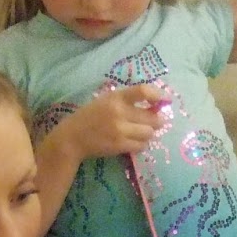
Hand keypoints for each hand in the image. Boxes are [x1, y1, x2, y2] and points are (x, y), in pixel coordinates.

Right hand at [45, 84, 168, 162]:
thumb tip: (155, 105)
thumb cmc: (90, 116)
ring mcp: (120, 130)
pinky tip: (135, 142)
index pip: (143, 91)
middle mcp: (119, 112)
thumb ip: (127, 100)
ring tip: (143, 132)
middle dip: (157, 120)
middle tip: (156, 122)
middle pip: (151, 117)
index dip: (157, 95)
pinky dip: (142, 144)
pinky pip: (141, 145)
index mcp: (116, 97)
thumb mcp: (106, 100)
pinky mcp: (119, 145)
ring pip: (149, 132)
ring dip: (149, 133)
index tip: (164, 100)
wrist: (72, 138)